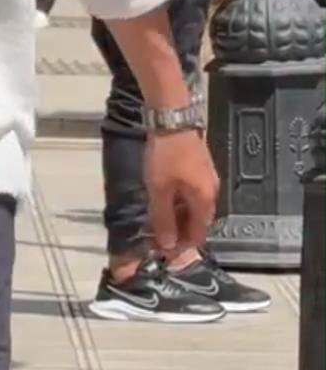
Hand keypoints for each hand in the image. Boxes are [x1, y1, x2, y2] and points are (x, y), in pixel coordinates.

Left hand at [145, 130, 218, 257]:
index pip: (198, 234)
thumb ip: (163, 219)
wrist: (172, 120)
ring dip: (178, 216)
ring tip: (158, 219)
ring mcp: (207, 178)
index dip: (181, 245)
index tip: (163, 249)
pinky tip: (164, 199)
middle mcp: (211, 191)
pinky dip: (179, 202)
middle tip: (158, 235)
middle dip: (179, 231)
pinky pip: (192, 194)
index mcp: (205, 200)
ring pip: (194, 207)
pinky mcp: (200, 168)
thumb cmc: (166, 156)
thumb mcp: (159, 190)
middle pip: (198, 221)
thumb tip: (168, 245)